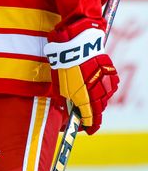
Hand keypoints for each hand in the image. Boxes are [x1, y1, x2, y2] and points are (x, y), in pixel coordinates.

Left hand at [44, 19, 119, 133]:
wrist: (76, 40)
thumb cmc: (63, 61)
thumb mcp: (59, 84)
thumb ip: (64, 99)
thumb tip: (65, 110)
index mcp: (85, 97)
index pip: (90, 118)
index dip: (88, 126)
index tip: (86, 130)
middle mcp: (99, 91)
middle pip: (99, 109)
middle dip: (92, 114)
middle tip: (86, 118)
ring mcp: (107, 81)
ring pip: (105, 97)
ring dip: (98, 101)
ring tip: (89, 101)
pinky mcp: (111, 71)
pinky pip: (109, 85)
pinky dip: (103, 88)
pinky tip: (96, 86)